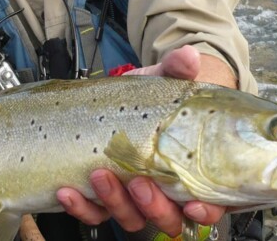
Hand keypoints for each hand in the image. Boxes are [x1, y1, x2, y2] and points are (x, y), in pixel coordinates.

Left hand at [57, 46, 232, 234]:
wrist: (112, 99)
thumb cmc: (148, 97)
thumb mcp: (161, 81)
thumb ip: (176, 70)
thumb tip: (188, 57)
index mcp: (191, 172)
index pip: (209, 204)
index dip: (205, 210)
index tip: (193, 203)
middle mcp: (164, 192)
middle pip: (168, 218)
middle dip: (153, 207)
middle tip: (138, 181)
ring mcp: (132, 198)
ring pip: (130, 218)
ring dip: (114, 202)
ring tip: (99, 174)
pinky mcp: (102, 198)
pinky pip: (93, 214)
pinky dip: (82, 208)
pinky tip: (67, 190)